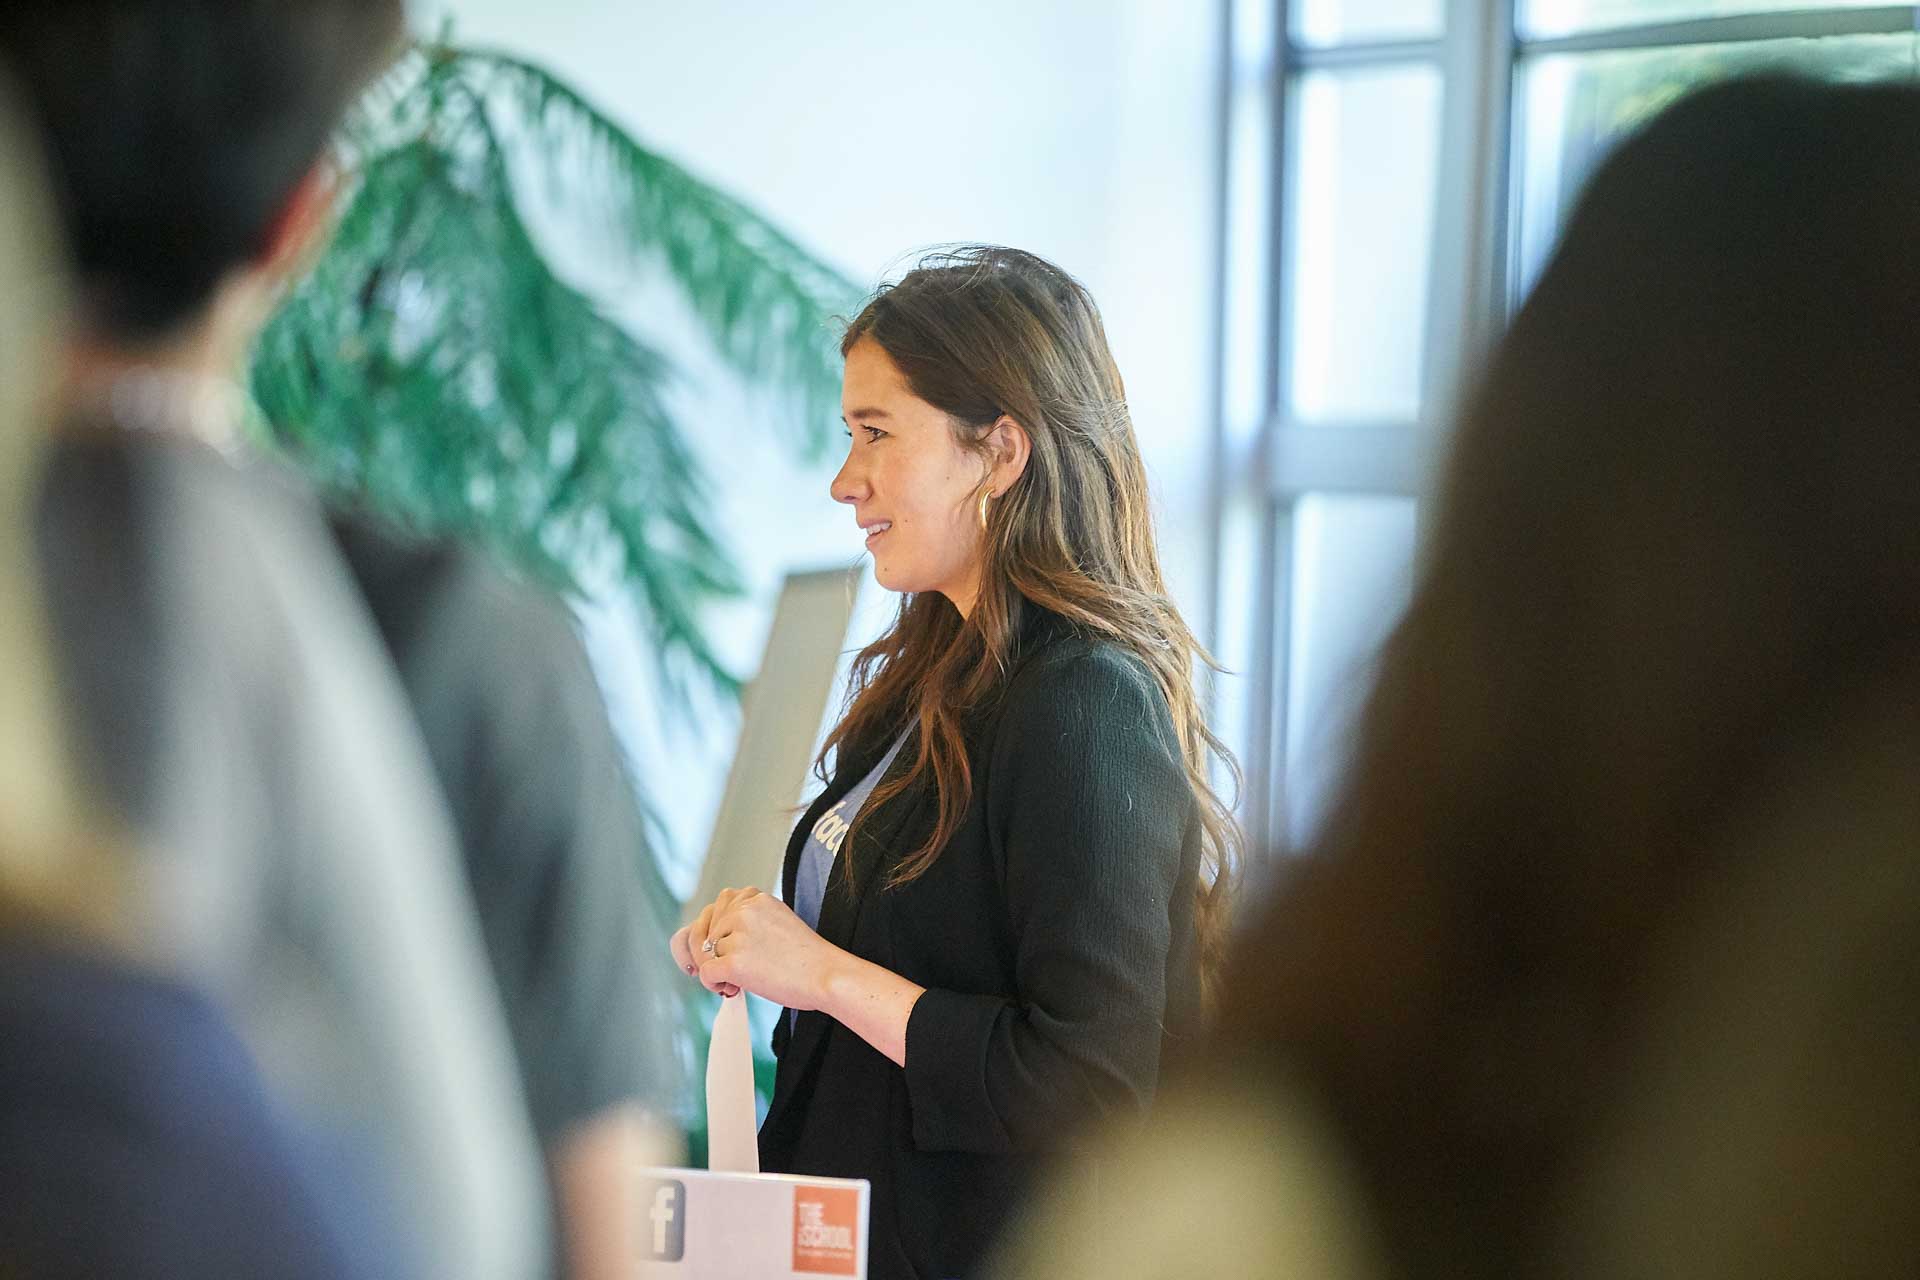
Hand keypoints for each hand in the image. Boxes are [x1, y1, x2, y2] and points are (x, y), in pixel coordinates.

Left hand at [669, 886, 843, 1009]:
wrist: (827, 976)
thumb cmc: (807, 957)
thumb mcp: (778, 921)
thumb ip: (749, 919)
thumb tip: (714, 938)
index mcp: (755, 898)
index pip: (718, 907)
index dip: (717, 931)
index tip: (726, 948)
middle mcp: (744, 911)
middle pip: (707, 929)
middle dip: (712, 951)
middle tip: (733, 970)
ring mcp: (738, 936)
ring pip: (705, 953)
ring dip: (716, 968)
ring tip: (738, 981)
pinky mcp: (734, 962)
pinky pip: (706, 973)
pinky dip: (713, 984)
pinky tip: (732, 988)